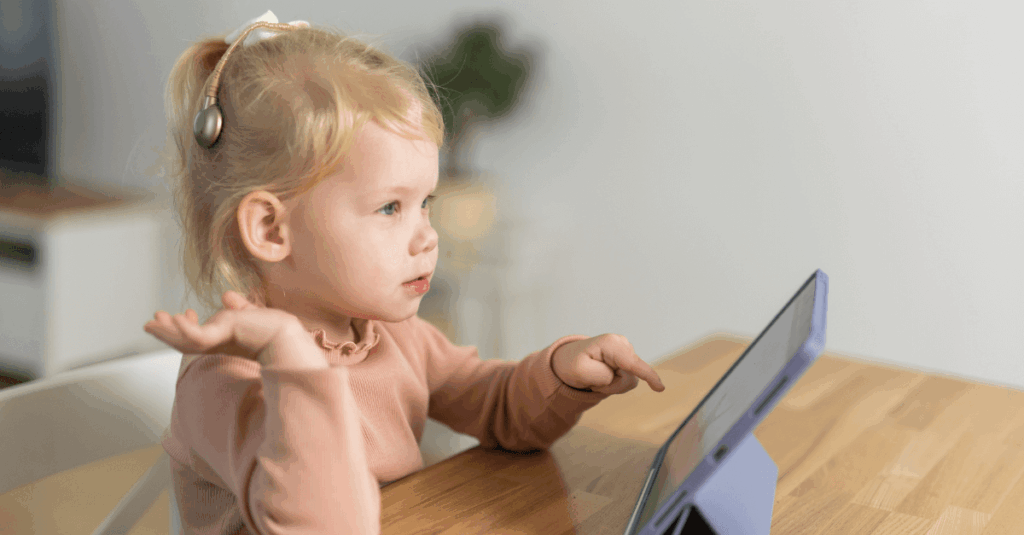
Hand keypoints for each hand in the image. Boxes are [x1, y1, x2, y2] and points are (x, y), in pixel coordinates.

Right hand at [143, 291, 301, 360]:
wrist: (285, 335)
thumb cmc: (274, 328)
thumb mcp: (250, 315)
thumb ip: (238, 308)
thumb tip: (226, 296)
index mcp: (223, 341)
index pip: (198, 336)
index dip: (186, 326)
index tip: (184, 313)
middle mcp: (218, 345)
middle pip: (186, 342)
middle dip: (166, 332)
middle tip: (149, 323)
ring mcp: (218, 342)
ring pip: (186, 341)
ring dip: (167, 331)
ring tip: (152, 322)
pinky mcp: (221, 338)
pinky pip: (198, 337)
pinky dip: (185, 329)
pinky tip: (176, 319)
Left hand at [551, 334, 665, 394]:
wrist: (570, 361)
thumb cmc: (572, 364)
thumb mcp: (579, 371)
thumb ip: (600, 375)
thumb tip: (617, 377)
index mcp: (610, 344)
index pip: (632, 363)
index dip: (647, 375)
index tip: (660, 388)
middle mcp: (622, 344)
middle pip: (630, 377)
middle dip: (612, 386)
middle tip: (593, 384)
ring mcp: (627, 351)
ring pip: (630, 380)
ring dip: (613, 386)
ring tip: (596, 380)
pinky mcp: (628, 359)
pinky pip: (629, 380)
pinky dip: (615, 384)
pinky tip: (604, 378)